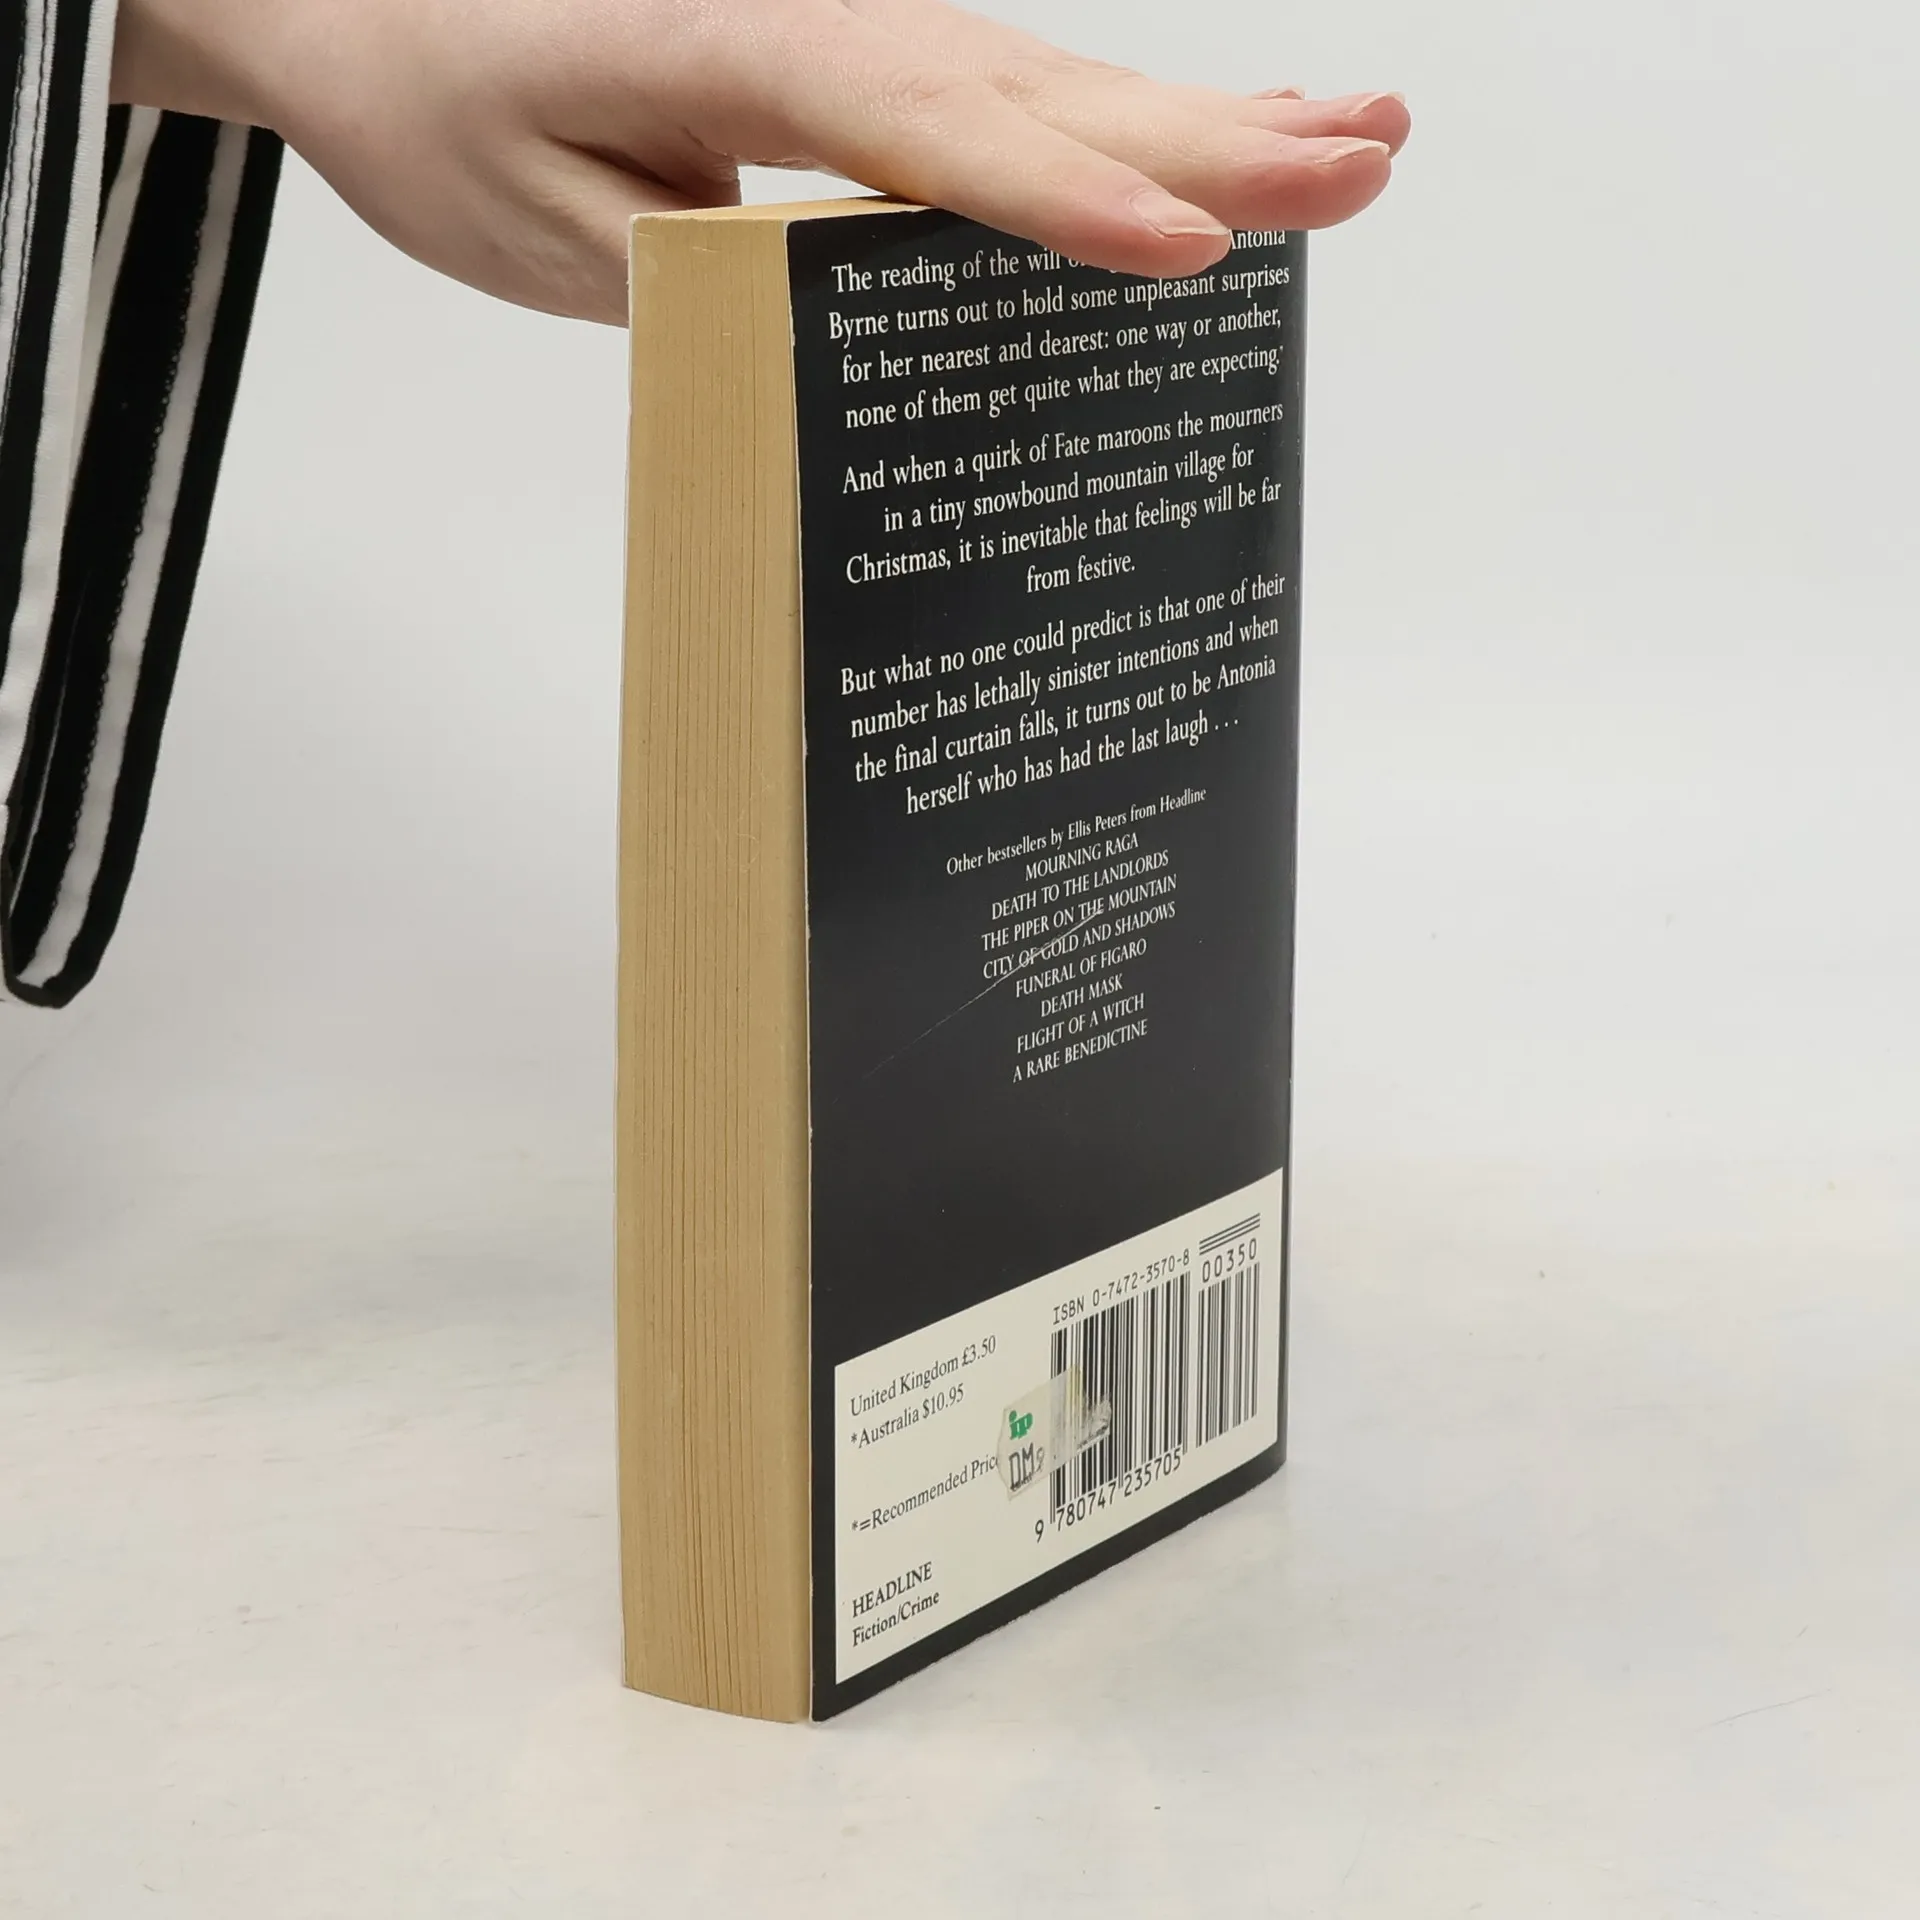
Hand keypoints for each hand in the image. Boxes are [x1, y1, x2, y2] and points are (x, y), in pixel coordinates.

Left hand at [114, 0, 1409, 324]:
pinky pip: (1019, 101)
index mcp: (737, 39)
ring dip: (1210, 122)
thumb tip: (863, 303)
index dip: (1059, 199)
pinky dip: (1128, 131)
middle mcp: (828, 15)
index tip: (1182, 251)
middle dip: (1209, 140)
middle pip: (1039, 91)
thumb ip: (711, 265)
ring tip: (1354, 144)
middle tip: (1360, 166)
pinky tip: (1221, 143)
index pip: (923, 133)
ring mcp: (862, 32)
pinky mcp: (870, 66)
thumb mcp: (552, 231)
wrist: (383, 13)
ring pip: (1056, 85)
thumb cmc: (451, 114)